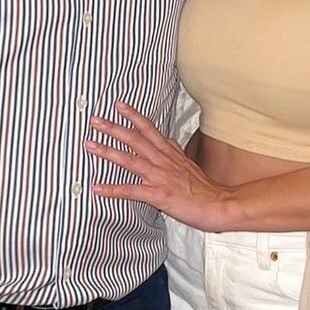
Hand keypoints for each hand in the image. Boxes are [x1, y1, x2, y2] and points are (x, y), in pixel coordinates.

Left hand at [87, 103, 232, 231]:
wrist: (219, 204)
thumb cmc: (205, 189)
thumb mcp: (189, 164)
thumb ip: (175, 153)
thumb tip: (167, 141)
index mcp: (170, 153)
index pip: (150, 129)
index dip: (134, 116)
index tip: (119, 105)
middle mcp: (163, 161)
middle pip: (135, 139)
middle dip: (113, 128)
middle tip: (95, 120)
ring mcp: (160, 177)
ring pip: (130, 160)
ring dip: (108, 151)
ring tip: (89, 145)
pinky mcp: (158, 194)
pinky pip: (131, 191)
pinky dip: (113, 189)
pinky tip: (97, 188)